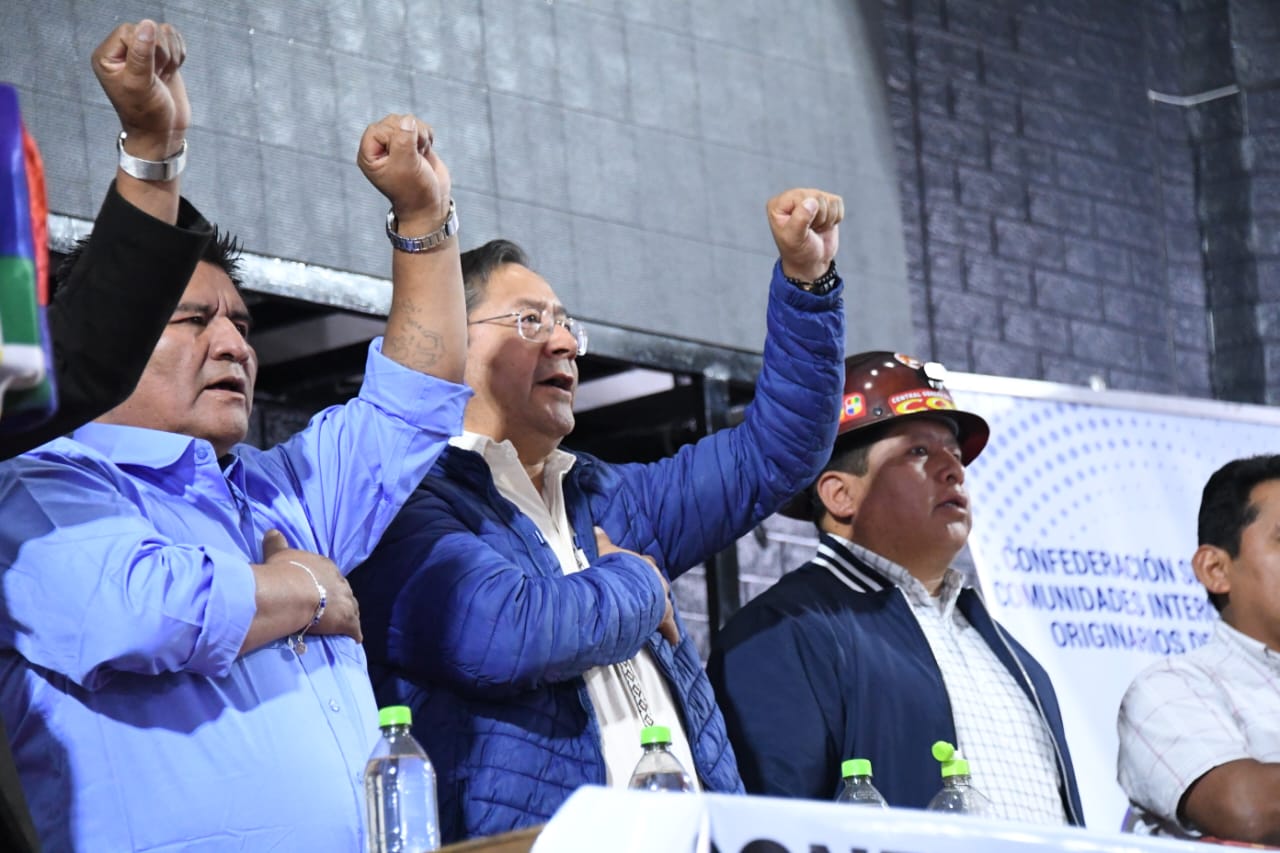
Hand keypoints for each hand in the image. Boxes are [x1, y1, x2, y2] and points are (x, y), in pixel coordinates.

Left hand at [92, 19, 188, 158]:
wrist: (162, 133)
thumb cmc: (146, 115)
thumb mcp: (140, 84)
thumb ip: (141, 53)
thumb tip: (147, 25)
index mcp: (107, 56)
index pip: (130, 31)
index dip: (146, 48)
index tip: (150, 72)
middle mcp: (122, 52)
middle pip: (148, 29)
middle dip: (160, 53)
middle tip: (157, 76)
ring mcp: (142, 53)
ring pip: (164, 33)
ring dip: (171, 56)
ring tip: (163, 76)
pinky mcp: (160, 57)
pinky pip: (175, 40)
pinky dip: (179, 56)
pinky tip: (170, 72)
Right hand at [260, 529, 361, 643]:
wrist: (292, 592)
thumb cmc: (284, 572)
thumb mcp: (278, 554)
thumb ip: (277, 543)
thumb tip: (272, 530)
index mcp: (325, 566)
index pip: (329, 574)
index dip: (325, 582)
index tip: (320, 588)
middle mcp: (340, 581)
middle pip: (343, 591)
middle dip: (339, 598)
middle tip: (332, 607)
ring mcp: (346, 601)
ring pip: (352, 608)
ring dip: (349, 614)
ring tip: (344, 622)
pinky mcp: (347, 620)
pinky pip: (354, 628)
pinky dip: (354, 633)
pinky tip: (355, 638)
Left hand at [357, 113, 451, 235]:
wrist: (431, 206)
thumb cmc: (414, 191)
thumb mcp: (406, 165)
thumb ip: (404, 139)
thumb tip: (408, 119)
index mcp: (370, 155)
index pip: (378, 129)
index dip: (394, 134)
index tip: (404, 152)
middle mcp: (381, 149)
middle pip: (393, 121)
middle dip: (409, 132)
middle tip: (416, 152)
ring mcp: (397, 146)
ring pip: (408, 122)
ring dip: (420, 134)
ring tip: (421, 153)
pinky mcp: (413, 145)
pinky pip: (419, 127)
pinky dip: (426, 136)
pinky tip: (426, 151)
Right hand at [595, 527, 679, 646]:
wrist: (624, 587)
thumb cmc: (614, 569)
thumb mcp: (605, 551)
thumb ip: (602, 540)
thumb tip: (597, 529)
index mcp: (642, 564)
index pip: (647, 563)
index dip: (644, 568)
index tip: (640, 572)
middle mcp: (655, 579)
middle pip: (658, 583)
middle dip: (653, 590)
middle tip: (646, 596)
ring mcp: (660, 597)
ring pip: (665, 603)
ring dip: (661, 609)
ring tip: (659, 618)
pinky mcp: (662, 614)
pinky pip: (669, 625)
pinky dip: (670, 632)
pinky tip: (672, 638)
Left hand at [767, 188, 843, 282]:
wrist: (811, 262)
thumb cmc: (798, 252)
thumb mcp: (794, 239)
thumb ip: (800, 219)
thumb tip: (811, 201)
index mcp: (778, 204)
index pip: (802, 197)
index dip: (807, 215)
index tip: (801, 229)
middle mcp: (793, 197)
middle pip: (818, 197)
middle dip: (819, 218)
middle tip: (809, 231)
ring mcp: (809, 198)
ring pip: (829, 200)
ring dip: (827, 220)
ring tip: (815, 229)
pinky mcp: (825, 203)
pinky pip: (838, 203)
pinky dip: (835, 218)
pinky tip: (823, 225)